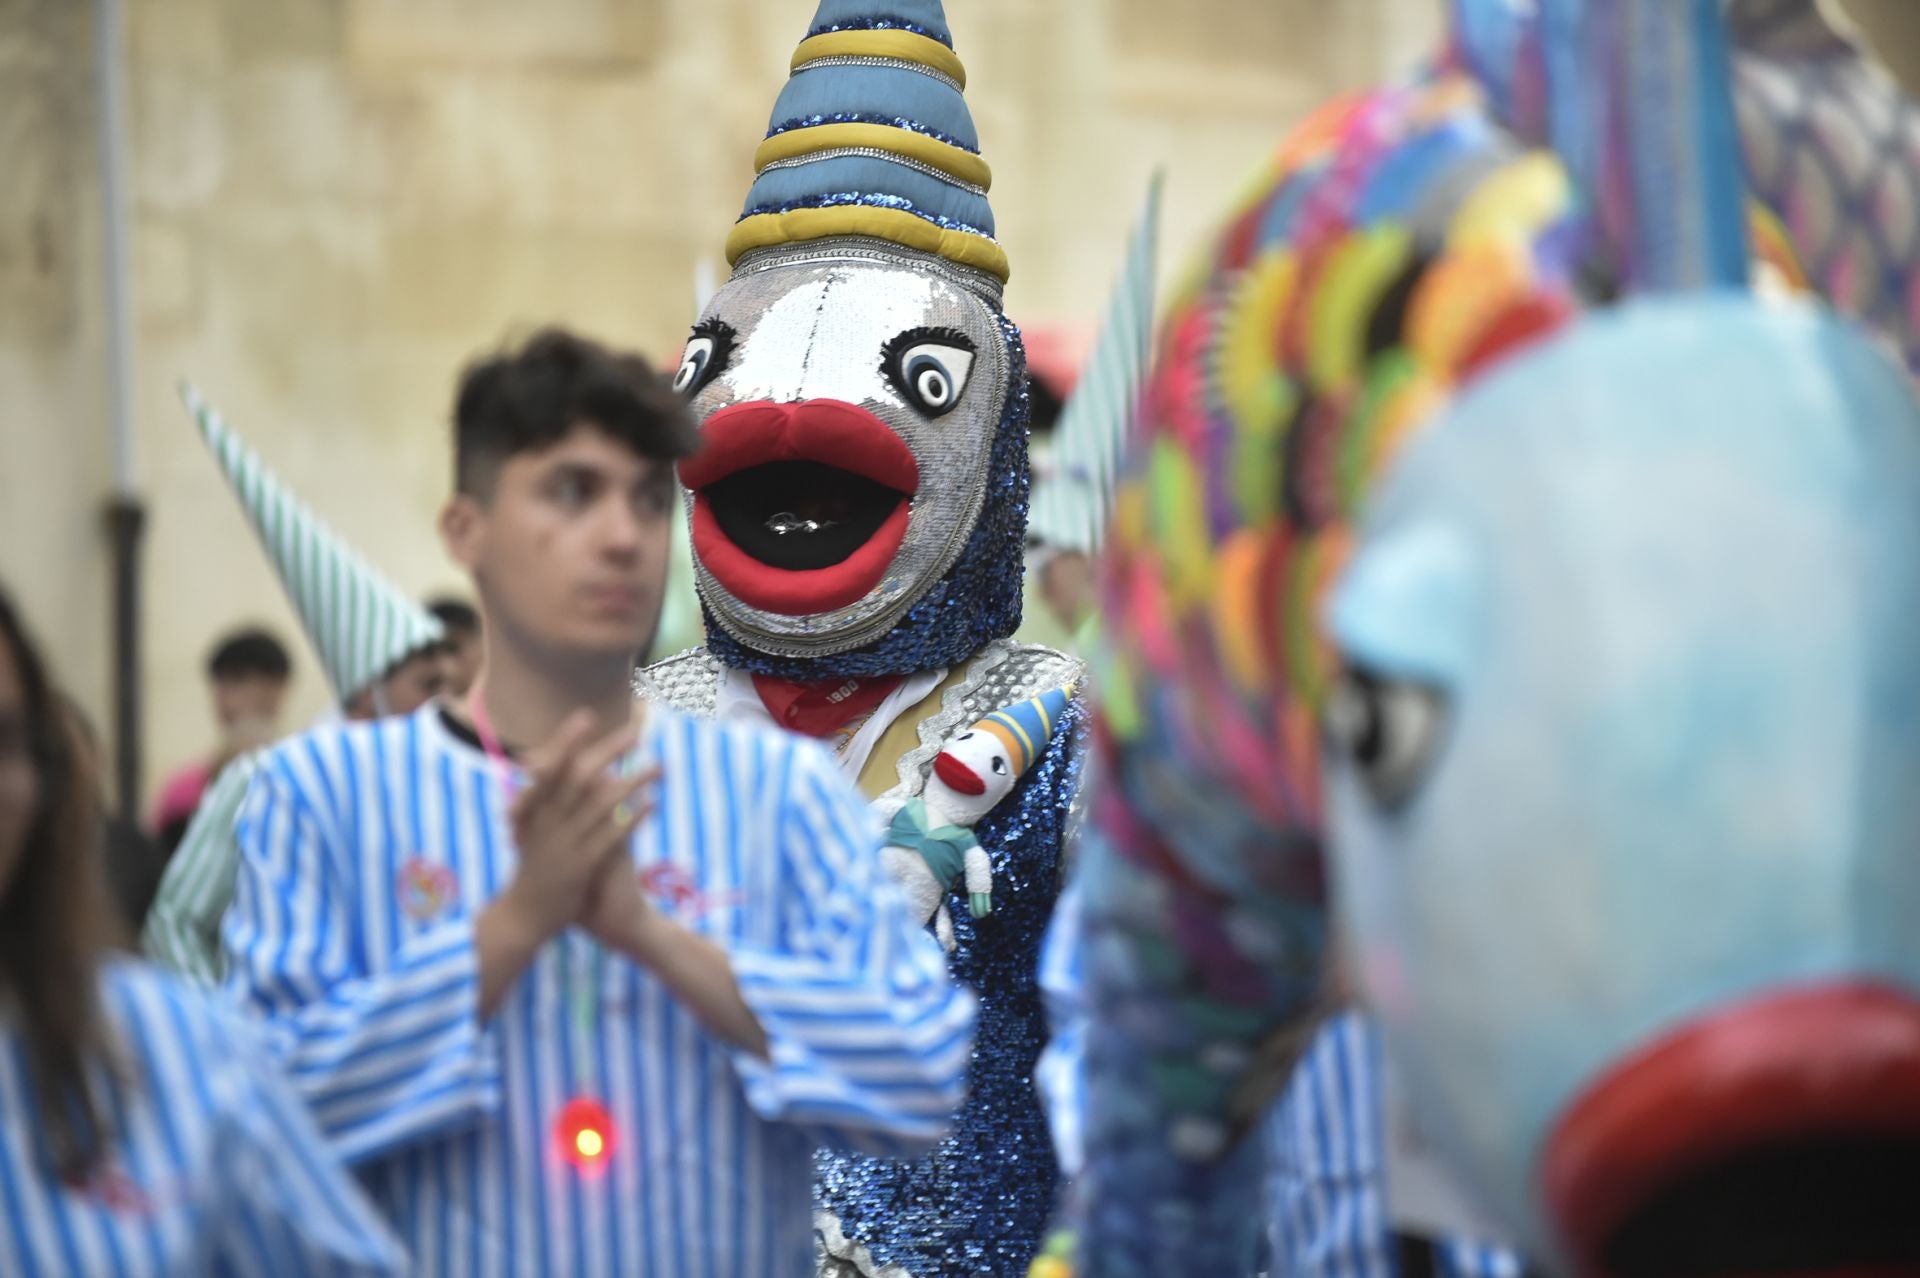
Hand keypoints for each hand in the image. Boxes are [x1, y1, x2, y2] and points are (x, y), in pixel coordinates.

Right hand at [495, 712, 651, 945]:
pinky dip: (634, 818)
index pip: (550, 767)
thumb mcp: (528, 832)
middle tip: (635, 734)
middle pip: (580, 776)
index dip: (567, 740)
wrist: (522, 917)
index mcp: (533, 811)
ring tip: (658, 766)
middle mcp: (547, 822)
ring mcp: (564, 843)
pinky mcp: (581, 866)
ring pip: (602, 803)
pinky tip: (654, 804)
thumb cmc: (529, 870)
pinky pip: (612, 836)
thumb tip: (542, 767)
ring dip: (634, 780)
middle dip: (608, 752)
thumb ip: (539, 802)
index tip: (586, 716)